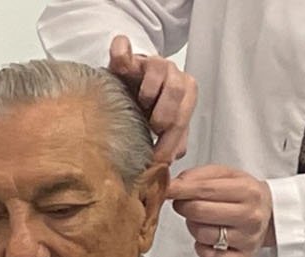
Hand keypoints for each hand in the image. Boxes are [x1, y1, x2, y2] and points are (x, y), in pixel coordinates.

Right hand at [107, 35, 196, 163]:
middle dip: (166, 115)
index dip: (172, 140)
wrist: (130, 83)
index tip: (159, 158)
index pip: (184, 115)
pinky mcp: (127, 55)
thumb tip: (174, 157)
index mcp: (186, 92)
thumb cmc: (148, 107)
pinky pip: (123, 50)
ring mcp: (151, 62)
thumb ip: (173, 139)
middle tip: (152, 129)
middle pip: (178, 90)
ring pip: (158, 68)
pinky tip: (118, 63)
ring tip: (140, 104)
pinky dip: (121, 53)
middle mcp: (173, 74)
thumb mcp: (162, 123)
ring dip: (150, 90)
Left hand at [166, 165, 274, 256]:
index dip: (181, 189)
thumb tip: (176, 185)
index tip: (167, 189)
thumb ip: (199, 176)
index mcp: (247, 191)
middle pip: (200, 212)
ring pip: (202, 235)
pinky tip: (207, 239)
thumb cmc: (244, 193)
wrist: (270, 212)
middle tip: (184, 204)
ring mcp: (248, 239)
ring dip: (193, 226)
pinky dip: (202, 249)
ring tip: (201, 220)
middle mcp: (250, 216)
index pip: (206, 189)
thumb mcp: (227, 175)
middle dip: (184, 206)